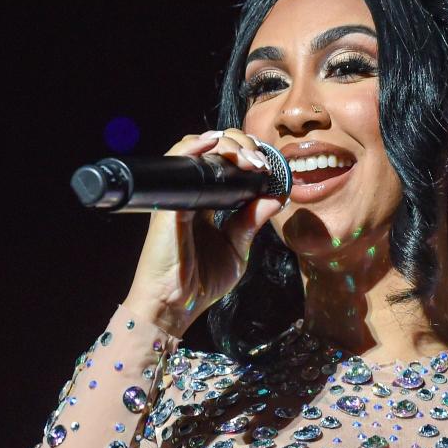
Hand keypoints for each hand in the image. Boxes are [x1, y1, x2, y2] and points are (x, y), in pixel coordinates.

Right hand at [122, 128, 283, 336]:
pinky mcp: (169, 202)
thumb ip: (252, 221)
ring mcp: (177, 195)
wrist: (175, 305)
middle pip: (210, 148)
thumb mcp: (237, 248)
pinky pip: (179, 164)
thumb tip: (277, 196)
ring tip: (248, 156)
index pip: (222, 164)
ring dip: (225, 142)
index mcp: (205, 203)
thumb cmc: (201, 282)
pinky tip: (214, 142)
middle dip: (240, 144)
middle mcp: (189, 194)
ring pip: (195, 147)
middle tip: (261, 161)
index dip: (244, 155)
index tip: (267, 166)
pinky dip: (195, 146)